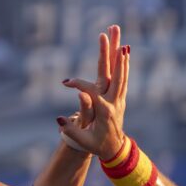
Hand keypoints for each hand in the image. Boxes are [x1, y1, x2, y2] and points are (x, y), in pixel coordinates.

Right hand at [57, 25, 128, 160]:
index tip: (65, 83)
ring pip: (121, 74)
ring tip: (121, 40)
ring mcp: (119, 100)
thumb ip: (71, 130)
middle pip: (113, 74)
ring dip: (121, 57)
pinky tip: (125, 54)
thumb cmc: (97, 145)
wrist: (115, 150)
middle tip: (109, 36)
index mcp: (104, 111)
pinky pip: (123, 79)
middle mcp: (114, 102)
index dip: (77, 85)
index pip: (89, 91)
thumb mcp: (82, 141)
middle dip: (111, 54)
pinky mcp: (121, 99)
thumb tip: (59, 118)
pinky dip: (124, 66)